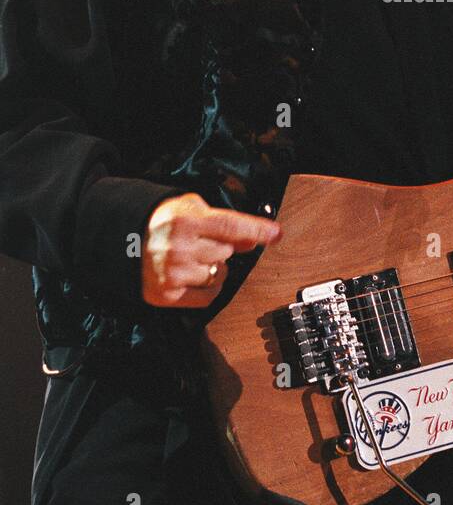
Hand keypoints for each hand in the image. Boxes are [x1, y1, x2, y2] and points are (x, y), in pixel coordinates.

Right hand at [142, 192, 280, 307]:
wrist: (125, 242)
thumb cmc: (162, 223)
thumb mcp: (190, 208)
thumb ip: (222, 222)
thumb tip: (250, 241)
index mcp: (185, 220)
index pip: (230, 226)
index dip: (256, 230)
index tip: (276, 234)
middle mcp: (179, 247)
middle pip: (226, 252)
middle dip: (220, 248)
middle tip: (201, 242)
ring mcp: (173, 273)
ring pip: (219, 274)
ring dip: (213, 268)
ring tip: (193, 258)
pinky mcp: (168, 294)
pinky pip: (208, 296)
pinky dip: (208, 287)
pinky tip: (195, 276)